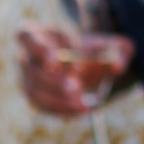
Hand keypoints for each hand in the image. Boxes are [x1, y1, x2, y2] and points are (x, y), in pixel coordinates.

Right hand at [15, 23, 130, 116]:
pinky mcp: (34, 97)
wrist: (89, 69)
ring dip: (57, 99)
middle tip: (77, 87)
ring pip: (34, 90)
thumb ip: (117, 51)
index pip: (26, 36)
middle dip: (54, 80)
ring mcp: (27, 78)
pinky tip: (80, 110)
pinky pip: (42, 106)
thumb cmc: (94, 51)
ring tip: (83, 104)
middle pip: (30, 68)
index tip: (56, 62)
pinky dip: (61, 109)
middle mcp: (26, 55)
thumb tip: (117, 66)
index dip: (38, 48)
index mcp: (37, 33)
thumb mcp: (110, 45)